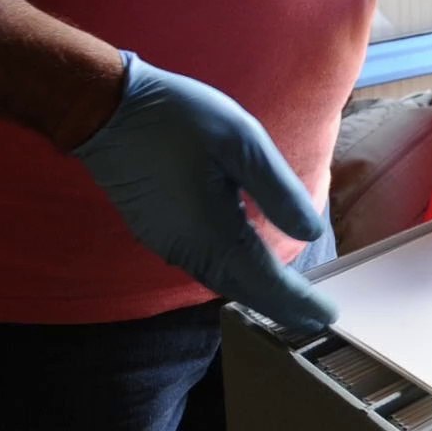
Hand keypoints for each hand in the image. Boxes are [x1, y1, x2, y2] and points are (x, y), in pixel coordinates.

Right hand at [73, 52, 335, 332]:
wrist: (103, 109)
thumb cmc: (176, 118)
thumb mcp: (241, 142)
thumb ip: (278, 190)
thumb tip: (310, 233)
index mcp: (214, 231)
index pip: (266, 282)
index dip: (299, 303)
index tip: (327, 318)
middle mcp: (189, 250)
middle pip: (244, 291)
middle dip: (282, 307)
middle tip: (315, 321)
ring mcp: (169, 244)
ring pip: (223, 281)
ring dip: (257, 295)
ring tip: (290, 303)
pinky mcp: (158, 233)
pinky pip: (205, 267)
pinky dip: (234, 276)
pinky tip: (248, 270)